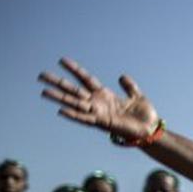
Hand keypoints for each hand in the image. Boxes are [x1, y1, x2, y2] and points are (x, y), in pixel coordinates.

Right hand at [38, 58, 158, 141]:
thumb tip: (121, 76)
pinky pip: (85, 119)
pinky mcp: (103, 123)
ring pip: (75, 104)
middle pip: (74, 90)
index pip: (86, 79)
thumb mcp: (137, 96)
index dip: (75, 69)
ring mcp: (98, 113)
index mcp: (105, 95)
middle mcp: (98, 104)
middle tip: (41, 75)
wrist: (151, 130)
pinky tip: (61, 111)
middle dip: (58, 83)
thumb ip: (128, 86)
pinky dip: (74, 115)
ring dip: (60, 98)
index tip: (61, 60)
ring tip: (44, 92)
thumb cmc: (144, 116)